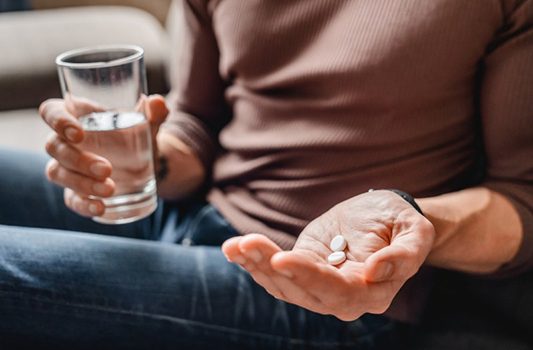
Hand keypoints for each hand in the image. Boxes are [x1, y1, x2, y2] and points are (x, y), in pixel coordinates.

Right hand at [39, 95, 167, 217]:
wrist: (148, 163)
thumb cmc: (138, 135)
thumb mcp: (148, 124)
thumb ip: (154, 113)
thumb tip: (157, 103)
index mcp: (78, 116)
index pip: (51, 111)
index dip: (57, 120)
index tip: (78, 134)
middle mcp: (66, 141)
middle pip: (54, 147)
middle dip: (78, 160)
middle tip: (107, 169)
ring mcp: (68, 167)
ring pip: (57, 173)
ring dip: (81, 183)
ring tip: (111, 189)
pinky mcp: (76, 191)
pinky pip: (71, 199)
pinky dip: (83, 205)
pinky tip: (101, 208)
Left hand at [222, 190, 434, 320]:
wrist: (384, 219)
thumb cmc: (402, 223)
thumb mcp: (416, 231)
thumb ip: (404, 254)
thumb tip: (374, 271)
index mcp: (371, 292)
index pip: (337, 292)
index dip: (309, 276)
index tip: (283, 258)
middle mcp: (342, 298)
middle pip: (302, 291)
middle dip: (272, 269)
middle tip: (246, 244)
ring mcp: (319, 286)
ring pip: (283, 285)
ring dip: (256, 266)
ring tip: (234, 245)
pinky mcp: (303, 270)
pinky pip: (277, 274)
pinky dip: (254, 262)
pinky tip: (235, 248)